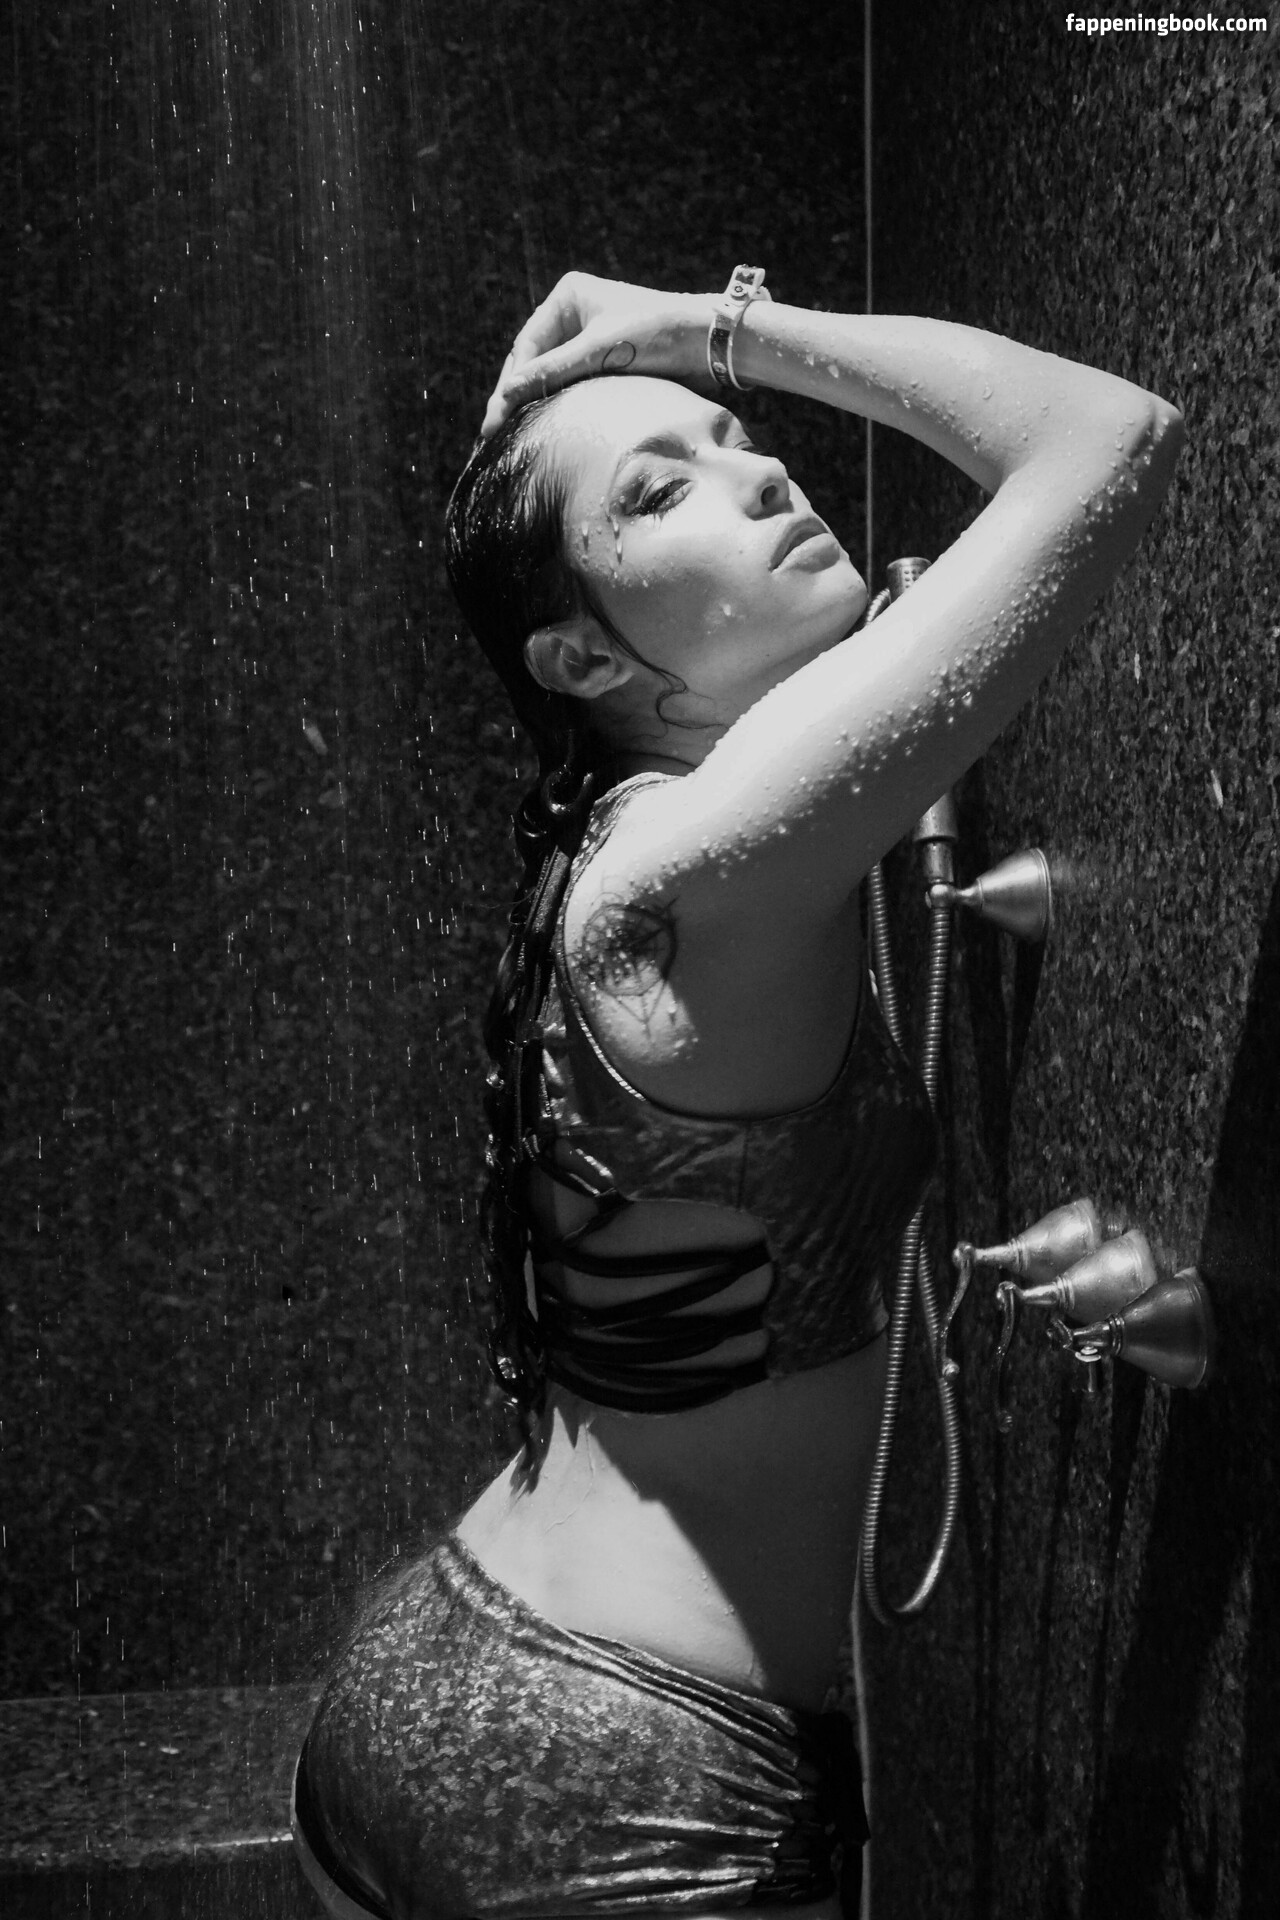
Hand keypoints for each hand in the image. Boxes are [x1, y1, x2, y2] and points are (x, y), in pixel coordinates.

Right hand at [481, 272, 714, 436]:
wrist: (709, 343)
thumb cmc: (657, 334)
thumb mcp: (598, 352)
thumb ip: (550, 373)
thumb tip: (504, 397)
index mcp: (568, 296)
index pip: (526, 347)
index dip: (508, 385)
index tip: (493, 421)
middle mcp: (575, 314)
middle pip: (535, 362)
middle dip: (515, 397)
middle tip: (493, 435)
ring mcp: (591, 339)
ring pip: (552, 377)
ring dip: (535, 404)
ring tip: (513, 437)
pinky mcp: (607, 362)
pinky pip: (573, 386)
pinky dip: (558, 406)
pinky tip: (545, 429)